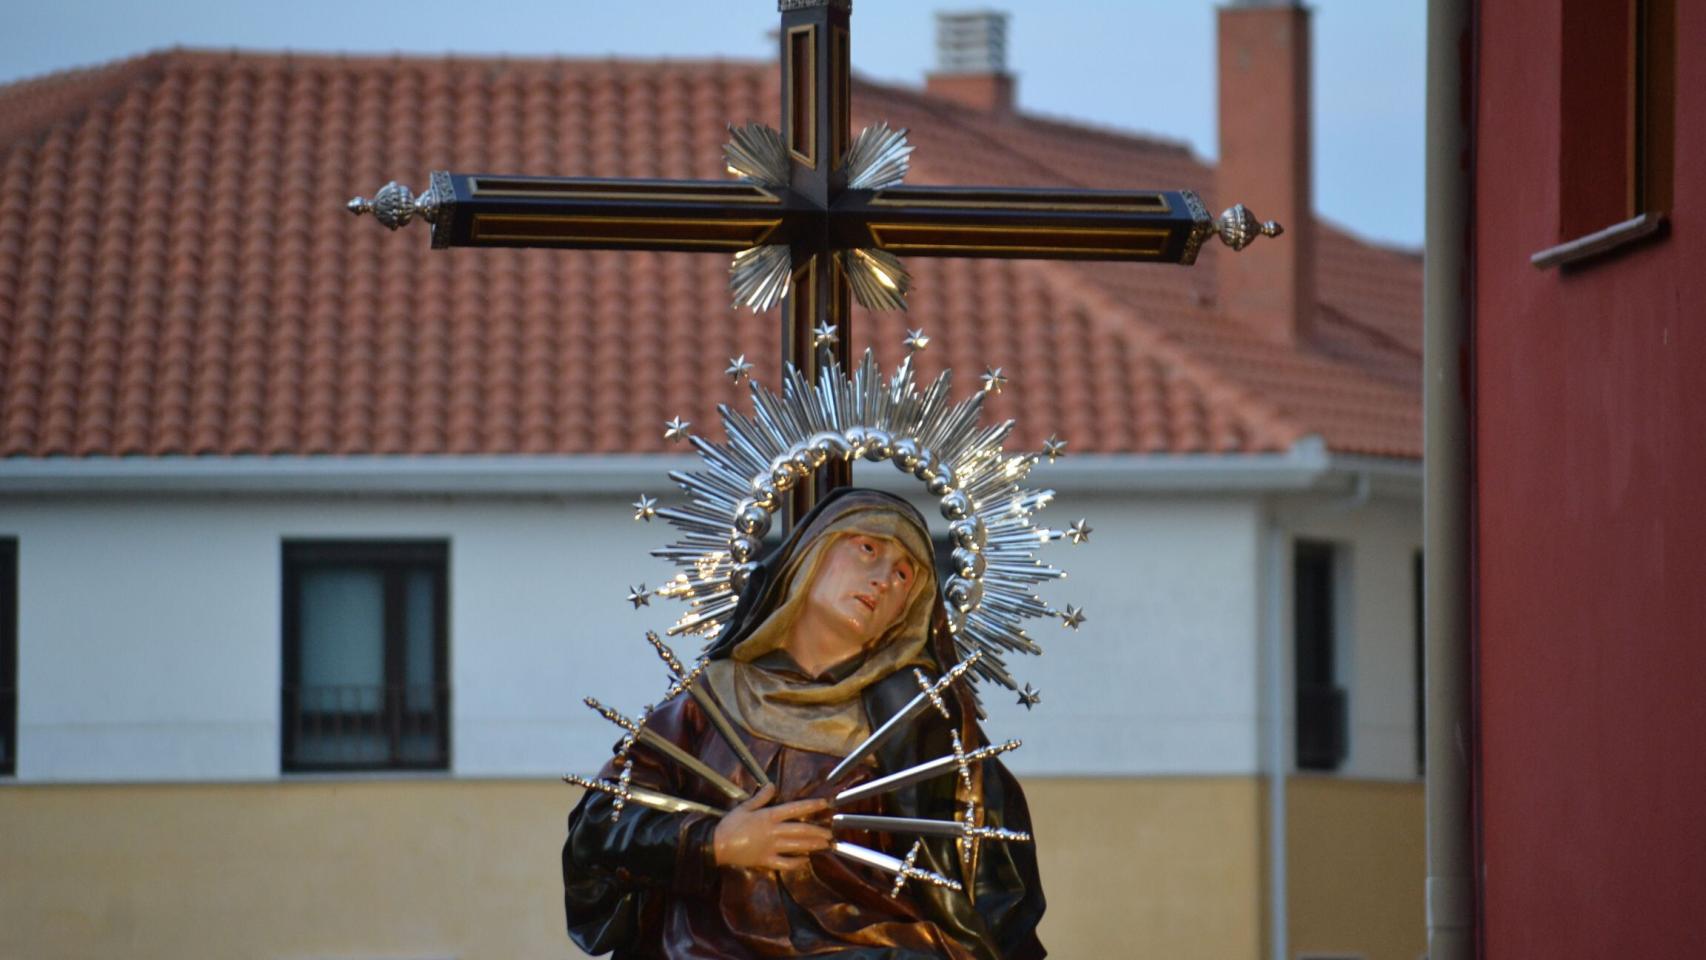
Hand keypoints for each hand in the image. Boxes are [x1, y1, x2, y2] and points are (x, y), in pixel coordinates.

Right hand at [711, 784, 831, 871]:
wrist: (717, 844)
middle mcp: (774, 831)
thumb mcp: (745, 806)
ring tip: (825, 845)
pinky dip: (797, 862)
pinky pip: (785, 863)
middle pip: (800, 830)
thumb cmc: (730, 824)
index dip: (811, 806)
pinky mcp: (766, 860)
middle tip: (830, 833)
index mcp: (769, 816)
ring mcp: (771, 847)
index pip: (795, 809)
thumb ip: (761, 797)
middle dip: (817, 831)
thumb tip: (773, 785)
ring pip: (797, 846)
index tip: (825, 804)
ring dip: (812, 845)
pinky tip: (805, 860)